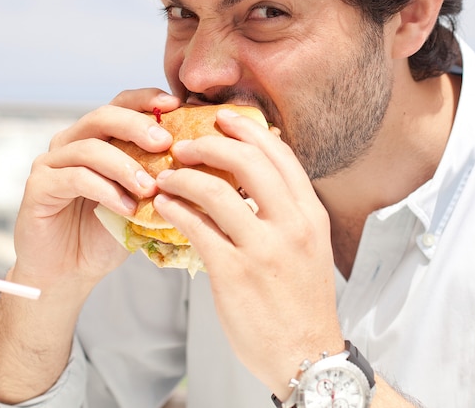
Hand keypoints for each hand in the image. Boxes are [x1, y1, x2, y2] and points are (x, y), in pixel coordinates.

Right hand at [11, 89, 179, 290]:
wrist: (71, 270)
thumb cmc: (110, 231)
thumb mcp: (142, 199)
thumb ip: (161, 175)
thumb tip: (203, 160)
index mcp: (100, 136)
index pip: (123, 103)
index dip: (148, 99)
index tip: (176, 104)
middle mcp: (73, 141)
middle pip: (104, 116)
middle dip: (137, 125)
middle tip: (165, 142)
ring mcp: (53, 161)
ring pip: (90, 147)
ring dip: (125, 166)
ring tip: (150, 188)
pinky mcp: (39, 186)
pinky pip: (75, 178)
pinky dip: (105, 190)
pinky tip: (127, 207)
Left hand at [153, 109, 343, 396]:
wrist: (306, 354)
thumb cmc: (303, 298)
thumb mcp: (308, 245)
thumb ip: (286, 209)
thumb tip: (255, 177)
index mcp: (310, 213)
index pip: (280, 155)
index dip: (249, 131)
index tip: (225, 120)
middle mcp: (291, 224)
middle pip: (249, 162)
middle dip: (211, 144)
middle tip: (186, 144)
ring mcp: (263, 248)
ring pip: (216, 191)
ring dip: (184, 176)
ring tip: (167, 175)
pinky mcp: (234, 273)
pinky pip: (196, 227)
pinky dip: (175, 208)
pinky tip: (164, 205)